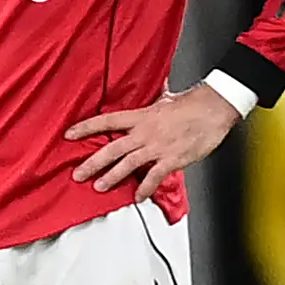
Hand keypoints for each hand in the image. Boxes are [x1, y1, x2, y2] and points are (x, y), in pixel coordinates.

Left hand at [66, 84, 239, 191]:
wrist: (214, 108)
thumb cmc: (192, 103)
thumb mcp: (166, 98)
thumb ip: (154, 99)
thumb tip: (153, 88)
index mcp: (141, 116)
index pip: (107, 121)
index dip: (86, 128)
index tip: (69, 134)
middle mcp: (145, 132)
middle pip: (112, 149)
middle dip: (93, 163)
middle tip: (78, 174)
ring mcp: (158, 147)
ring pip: (128, 164)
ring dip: (112, 177)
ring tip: (99, 187)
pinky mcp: (172, 159)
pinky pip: (154, 177)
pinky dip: (145, 188)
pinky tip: (138, 196)